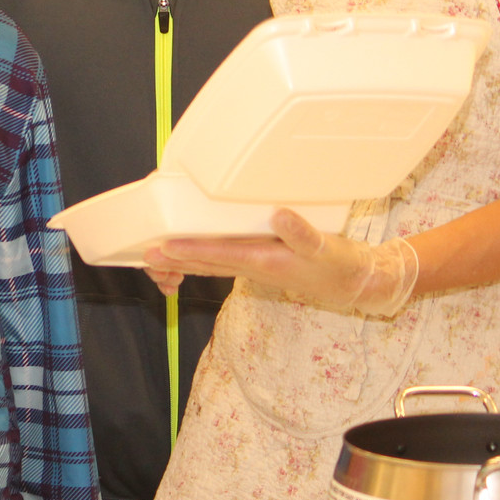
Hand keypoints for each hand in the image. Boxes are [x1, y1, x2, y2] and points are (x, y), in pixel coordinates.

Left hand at [145, 210, 419, 317]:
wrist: (355, 283)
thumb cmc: (341, 266)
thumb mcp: (327, 249)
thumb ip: (303, 233)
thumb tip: (278, 216)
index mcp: (265, 261)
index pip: (220, 255)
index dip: (191, 249)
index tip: (164, 245)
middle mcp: (254, 267)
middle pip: (206, 264)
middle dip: (175, 259)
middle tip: (144, 254)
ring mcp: (255, 268)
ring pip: (210, 265)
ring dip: (182, 261)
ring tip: (155, 255)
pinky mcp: (259, 264)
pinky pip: (222, 262)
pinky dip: (202, 258)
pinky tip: (189, 253)